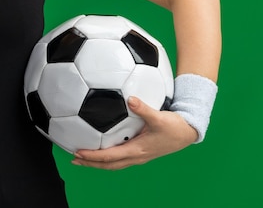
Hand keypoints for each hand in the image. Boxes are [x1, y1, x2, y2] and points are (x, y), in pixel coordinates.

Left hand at [71, 96, 197, 169]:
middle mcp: (136, 156)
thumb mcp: (159, 117)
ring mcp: (139, 155)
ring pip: (114, 163)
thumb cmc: (174, 126)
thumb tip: (130, 99)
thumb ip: (144, 108)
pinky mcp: (141, 151)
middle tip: (74, 159)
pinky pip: (120, 157)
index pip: (110, 157)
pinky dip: (108, 157)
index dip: (93, 156)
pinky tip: (102, 148)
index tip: (78, 153)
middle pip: (109, 164)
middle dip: (91, 163)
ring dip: (98, 162)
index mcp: (138, 150)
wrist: (188, 133)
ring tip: (83, 157)